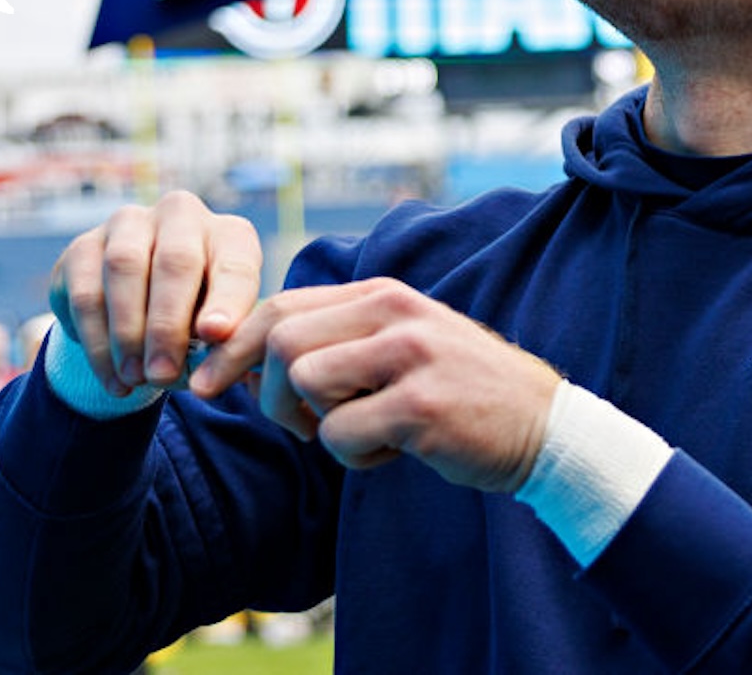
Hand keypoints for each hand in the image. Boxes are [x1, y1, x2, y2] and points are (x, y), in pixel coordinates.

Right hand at [49, 191, 262, 395]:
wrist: (140, 307)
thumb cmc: (196, 318)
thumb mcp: (219, 329)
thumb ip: (222, 345)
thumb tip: (213, 373)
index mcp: (228, 234)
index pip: (234, 264)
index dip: (227, 300)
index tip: (216, 335)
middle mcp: (180, 216)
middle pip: (176, 261)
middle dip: (167, 325)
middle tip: (163, 374)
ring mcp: (128, 224)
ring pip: (124, 268)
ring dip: (128, 332)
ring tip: (135, 378)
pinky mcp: (83, 246)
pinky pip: (86, 292)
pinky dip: (98, 342)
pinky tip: (112, 377)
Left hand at [193, 278, 561, 492]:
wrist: (545, 428)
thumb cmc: (460, 394)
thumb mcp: (400, 348)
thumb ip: (337, 341)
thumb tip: (241, 360)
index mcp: (383, 295)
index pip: (280, 305)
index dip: (233, 347)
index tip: (206, 383)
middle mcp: (394, 312)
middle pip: (282, 341)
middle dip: (268, 395)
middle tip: (301, 425)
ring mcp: (409, 355)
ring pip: (304, 384)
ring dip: (318, 427)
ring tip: (364, 434)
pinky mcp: (420, 404)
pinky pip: (339, 434)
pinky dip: (354, 457)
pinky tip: (393, 453)